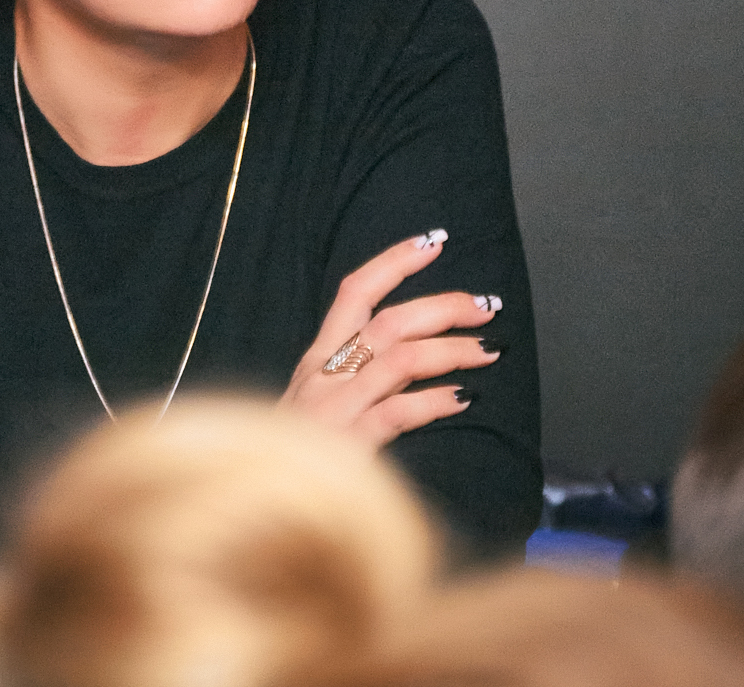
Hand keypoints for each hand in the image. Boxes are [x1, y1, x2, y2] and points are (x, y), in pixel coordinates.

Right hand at [279, 229, 502, 447]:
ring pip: (400, 359)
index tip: (433, 242)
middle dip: (444, 305)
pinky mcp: (348, 445)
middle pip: (389, 321)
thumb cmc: (293, 456)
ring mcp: (335, 409)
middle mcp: (324, 375)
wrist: (255, 502)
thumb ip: (351, 377)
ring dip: (452, 349)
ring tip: (488, 350)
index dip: (394, 262)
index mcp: (316, 359)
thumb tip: (409, 351)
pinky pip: (399, 412)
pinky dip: (435, 401)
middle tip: (486, 304)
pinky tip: (463, 399)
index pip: (353, 291)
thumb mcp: (312, 406)